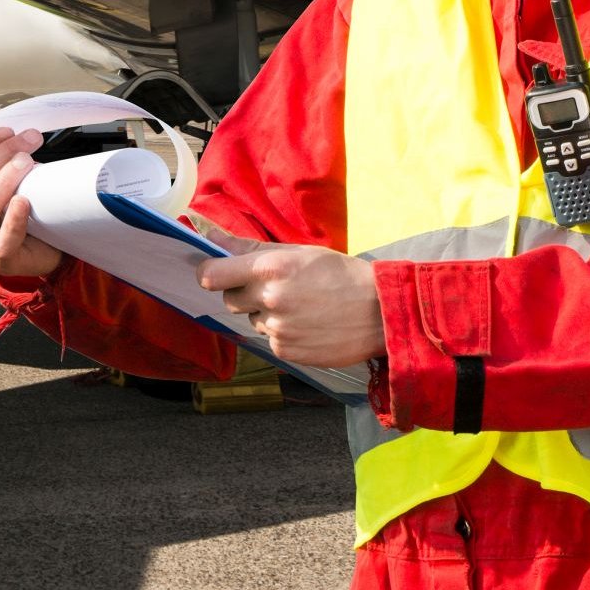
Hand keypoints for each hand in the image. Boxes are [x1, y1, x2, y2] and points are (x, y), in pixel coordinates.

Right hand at [0, 119, 64, 277]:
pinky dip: (13, 221)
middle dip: (0, 155)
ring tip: (26, 163)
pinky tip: (23, 201)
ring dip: (3, 182)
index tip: (7, 131)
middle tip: (29, 139)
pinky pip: (2, 243)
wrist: (44, 244)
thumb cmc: (15, 207)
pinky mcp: (0, 263)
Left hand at [196, 231, 384, 367]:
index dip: (210, 274)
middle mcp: (269, 299)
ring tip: (300, 306)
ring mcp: (277, 329)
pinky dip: (283, 334)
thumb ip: (249, 248)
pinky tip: (307, 324)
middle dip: (244, 293)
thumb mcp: (298, 252)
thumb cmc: (340, 274)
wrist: (380, 311)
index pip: (211, 275)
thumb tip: (210, 238)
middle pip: (229, 299)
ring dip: (266, 314)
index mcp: (270, 268)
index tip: (216, 274)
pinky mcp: (286, 352)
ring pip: (252, 320)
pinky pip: (269, 340)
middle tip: (274, 288)